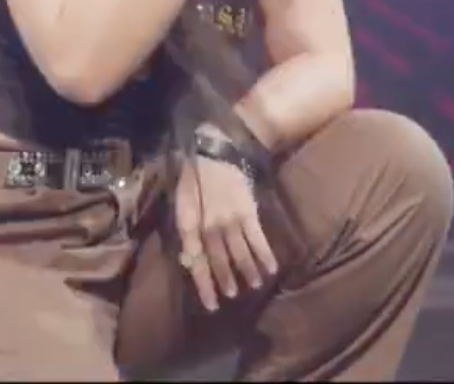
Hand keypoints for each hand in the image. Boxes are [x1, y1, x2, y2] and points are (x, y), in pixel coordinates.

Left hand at [174, 154, 278, 311]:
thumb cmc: (195, 176)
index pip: (194, 260)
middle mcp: (208, 226)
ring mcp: (229, 220)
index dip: (203, 282)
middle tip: (232, 297)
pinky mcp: (247, 212)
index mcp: (188, 223)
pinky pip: (256, 238)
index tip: (211, 302)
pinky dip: (264, 255)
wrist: (215, 150)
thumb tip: (191, 255)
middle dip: (224, 280)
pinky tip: (271, 269)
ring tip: (253, 287)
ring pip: (238, 253)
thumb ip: (188, 228)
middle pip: (217, 260)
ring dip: (246, 272)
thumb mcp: (182, 201)